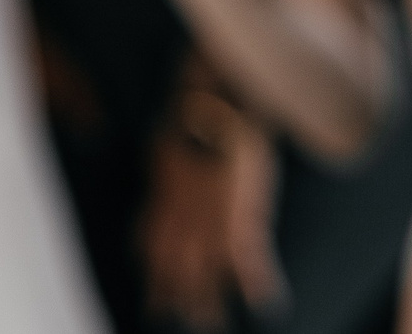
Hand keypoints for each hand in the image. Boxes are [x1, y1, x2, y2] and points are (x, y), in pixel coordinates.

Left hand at [139, 94, 285, 330]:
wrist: (220, 100)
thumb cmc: (200, 106)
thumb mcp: (173, 129)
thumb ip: (169, 149)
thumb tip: (162, 139)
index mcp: (164, 190)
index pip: (148, 232)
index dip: (147, 256)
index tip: (145, 272)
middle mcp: (182, 213)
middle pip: (170, 262)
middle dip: (166, 291)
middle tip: (159, 315)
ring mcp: (211, 219)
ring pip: (204, 272)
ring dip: (205, 301)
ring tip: (206, 325)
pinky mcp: (243, 217)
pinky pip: (250, 261)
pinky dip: (259, 284)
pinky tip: (267, 304)